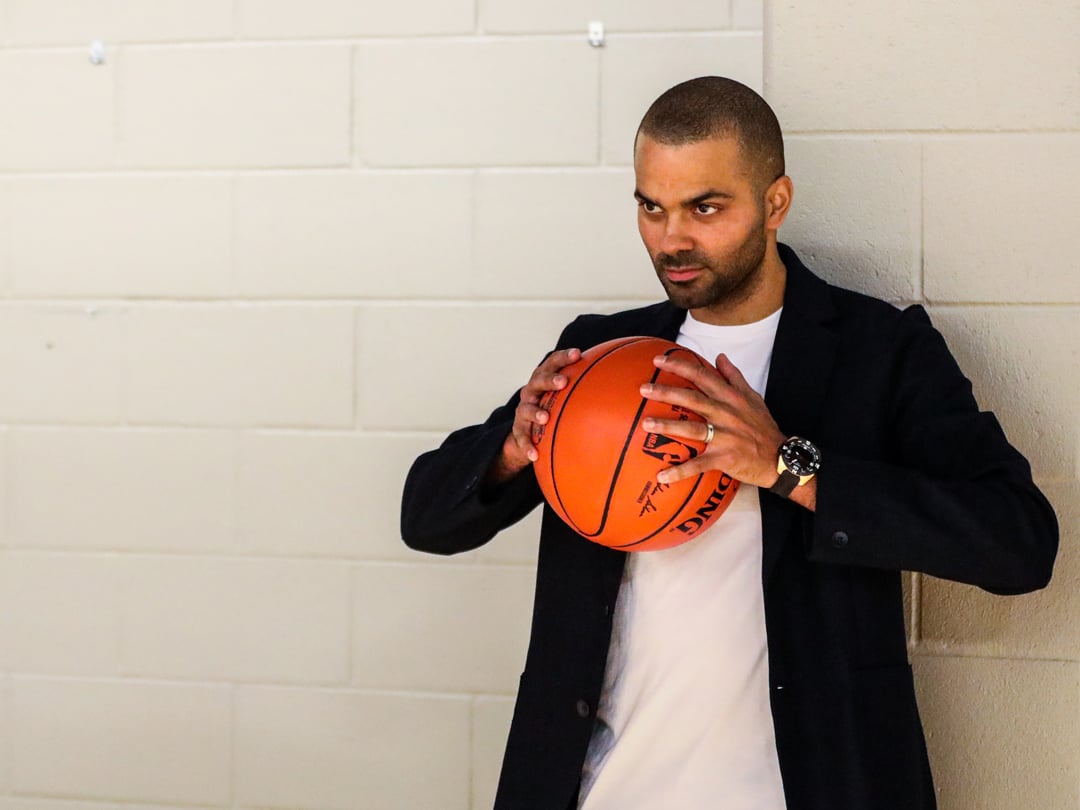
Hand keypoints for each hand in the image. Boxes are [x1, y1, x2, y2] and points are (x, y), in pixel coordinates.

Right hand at [487, 347, 581, 483]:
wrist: (524, 433)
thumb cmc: (550, 410)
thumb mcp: (563, 398)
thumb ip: (584, 390)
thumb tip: (622, 385)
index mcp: (543, 380)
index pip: (551, 363)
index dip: (563, 358)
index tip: (578, 354)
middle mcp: (531, 393)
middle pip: (537, 381)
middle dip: (549, 380)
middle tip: (563, 382)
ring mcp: (522, 411)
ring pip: (525, 409)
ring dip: (535, 412)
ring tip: (545, 418)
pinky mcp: (518, 430)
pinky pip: (521, 438)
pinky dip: (527, 446)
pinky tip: (535, 455)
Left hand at [639, 352, 785, 489]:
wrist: (781, 457)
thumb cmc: (763, 427)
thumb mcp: (753, 397)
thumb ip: (734, 376)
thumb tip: (719, 356)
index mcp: (730, 397)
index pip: (702, 375)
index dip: (679, 366)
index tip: (658, 360)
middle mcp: (726, 413)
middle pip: (693, 399)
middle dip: (667, 392)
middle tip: (644, 389)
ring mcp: (725, 436)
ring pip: (693, 428)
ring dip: (668, 426)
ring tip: (646, 424)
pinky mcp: (725, 458)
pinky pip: (699, 465)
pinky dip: (681, 470)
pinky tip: (662, 476)